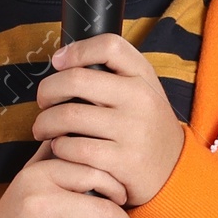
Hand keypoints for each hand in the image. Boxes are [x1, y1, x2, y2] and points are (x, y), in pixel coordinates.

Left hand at [32, 35, 186, 206]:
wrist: (174, 172)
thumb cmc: (146, 128)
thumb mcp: (143, 94)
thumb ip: (114, 76)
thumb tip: (64, 61)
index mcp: (143, 77)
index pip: (109, 46)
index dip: (77, 50)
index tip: (59, 62)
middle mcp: (140, 99)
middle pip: (76, 80)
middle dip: (47, 90)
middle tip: (42, 101)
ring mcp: (132, 131)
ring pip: (68, 116)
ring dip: (45, 123)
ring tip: (43, 129)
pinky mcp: (122, 162)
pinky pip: (74, 148)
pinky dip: (58, 148)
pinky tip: (60, 149)